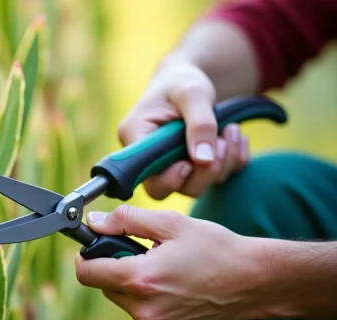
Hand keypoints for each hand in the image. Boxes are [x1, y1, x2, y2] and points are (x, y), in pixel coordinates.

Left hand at [74, 205, 267, 319]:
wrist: (253, 282)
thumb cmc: (215, 249)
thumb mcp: (170, 224)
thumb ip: (126, 220)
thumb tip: (95, 223)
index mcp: (141, 279)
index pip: (87, 273)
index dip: (86, 257)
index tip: (95, 248)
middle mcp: (144, 309)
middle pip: (105, 286)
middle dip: (117, 268)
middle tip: (146, 255)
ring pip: (123, 301)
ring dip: (133, 286)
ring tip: (165, 272)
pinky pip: (141, 316)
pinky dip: (149, 302)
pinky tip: (174, 290)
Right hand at [118, 58, 249, 199]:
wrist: (190, 79)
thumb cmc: (183, 81)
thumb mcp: (192, 92)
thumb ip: (199, 123)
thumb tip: (203, 159)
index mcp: (134, 136)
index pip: (143, 175)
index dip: (170, 178)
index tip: (190, 161)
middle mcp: (146, 157)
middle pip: (167, 189)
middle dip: (202, 173)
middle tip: (221, 143)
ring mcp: (167, 166)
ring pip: (194, 186)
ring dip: (222, 163)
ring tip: (232, 130)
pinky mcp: (189, 168)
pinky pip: (215, 178)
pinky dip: (232, 161)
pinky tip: (236, 137)